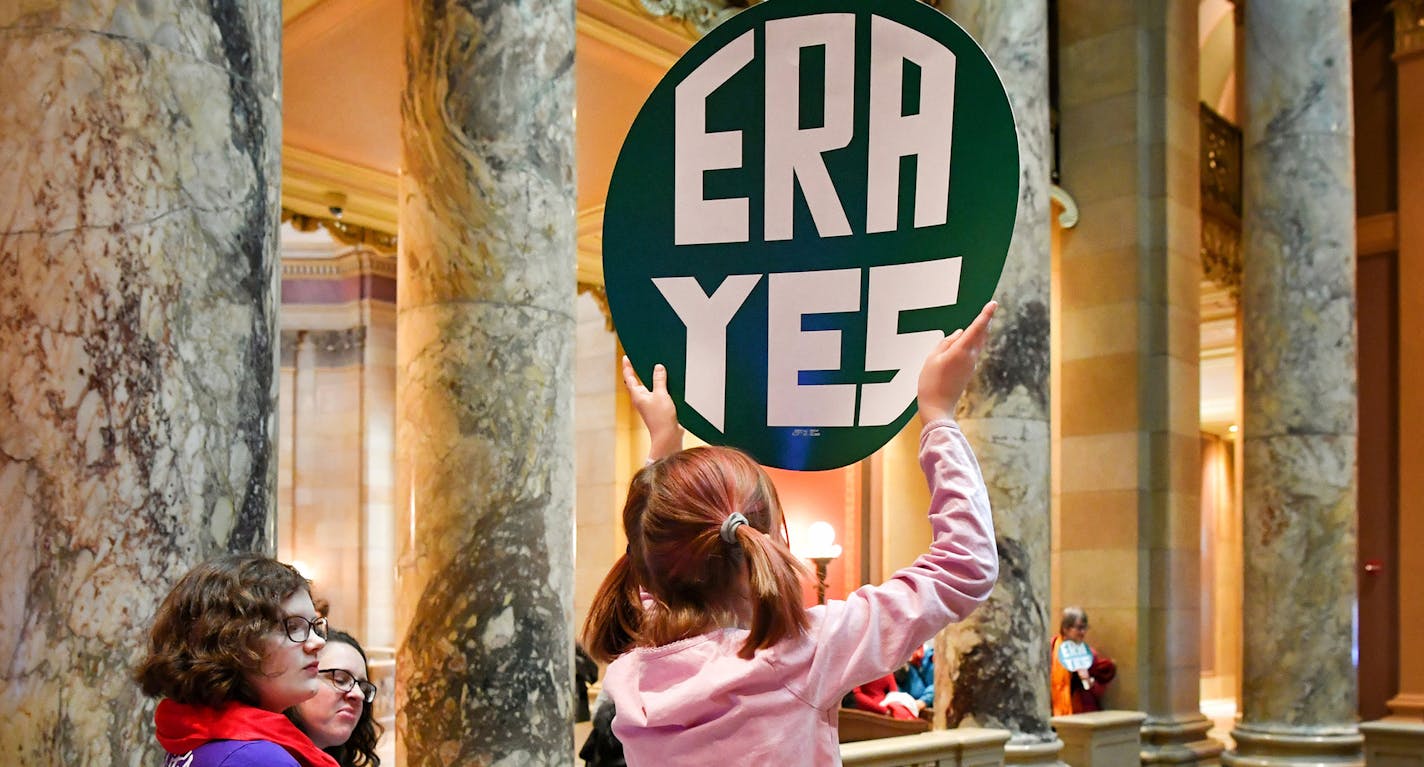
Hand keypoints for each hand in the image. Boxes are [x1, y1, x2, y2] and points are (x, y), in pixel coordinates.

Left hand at [622, 355, 683, 459]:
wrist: (668, 436)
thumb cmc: (661, 418)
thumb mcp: (661, 394)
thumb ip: (659, 380)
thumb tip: (658, 367)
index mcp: (637, 395)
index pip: (629, 378)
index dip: (627, 366)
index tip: (626, 357)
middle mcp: (641, 399)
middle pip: (637, 381)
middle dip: (638, 371)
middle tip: (640, 359)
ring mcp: (649, 403)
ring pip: (648, 387)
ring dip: (651, 378)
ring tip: (655, 367)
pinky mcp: (658, 407)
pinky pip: (657, 393)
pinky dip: (660, 386)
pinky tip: (667, 382)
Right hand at [916, 301, 996, 423]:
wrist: (937, 408)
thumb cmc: (930, 383)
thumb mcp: (932, 359)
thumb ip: (945, 343)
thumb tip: (958, 334)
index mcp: (961, 351)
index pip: (976, 328)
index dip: (985, 315)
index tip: (993, 303)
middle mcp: (970, 357)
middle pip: (982, 335)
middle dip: (986, 321)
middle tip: (990, 308)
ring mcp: (970, 365)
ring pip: (978, 343)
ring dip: (980, 331)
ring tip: (982, 320)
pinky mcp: (968, 371)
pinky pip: (973, 351)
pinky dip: (973, 342)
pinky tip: (967, 340)